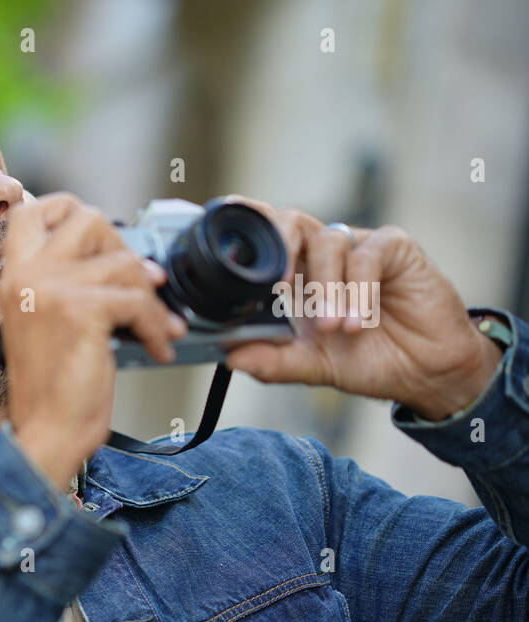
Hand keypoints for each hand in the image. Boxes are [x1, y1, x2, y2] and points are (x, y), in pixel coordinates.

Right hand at [0, 193, 185, 487]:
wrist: (47, 435)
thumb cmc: (52, 391)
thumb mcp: (51, 325)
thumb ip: (71, 286)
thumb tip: (130, 260)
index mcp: (13, 278)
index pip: (32, 209)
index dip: (72, 210)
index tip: (103, 242)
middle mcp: (25, 276)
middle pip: (87, 218)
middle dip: (124, 249)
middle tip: (139, 287)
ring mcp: (50, 290)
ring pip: (124, 263)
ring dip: (151, 299)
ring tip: (157, 330)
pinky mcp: (80, 311)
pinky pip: (138, 299)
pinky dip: (156, 325)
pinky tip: (156, 349)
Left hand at [221, 196, 501, 420]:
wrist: (424, 373)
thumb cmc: (366, 360)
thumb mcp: (310, 366)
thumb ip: (271, 362)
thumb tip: (229, 357)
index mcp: (296, 275)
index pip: (265, 238)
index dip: (245, 231)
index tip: (225, 246)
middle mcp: (323, 255)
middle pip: (290, 221)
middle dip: (278, 247)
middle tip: (278, 288)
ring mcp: (358, 247)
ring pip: (327, 243)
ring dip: (325, 288)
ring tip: (333, 328)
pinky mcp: (395, 248)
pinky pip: (366, 255)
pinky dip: (358, 290)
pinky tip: (358, 322)